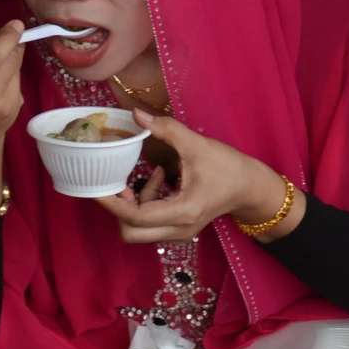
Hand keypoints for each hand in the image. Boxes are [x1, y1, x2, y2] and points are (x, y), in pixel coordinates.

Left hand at [92, 110, 291, 240]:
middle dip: (118, 210)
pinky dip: (145, 205)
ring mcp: (178, 233)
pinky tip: (159, 180)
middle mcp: (178, 229)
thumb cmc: (229, 168)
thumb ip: (167, 130)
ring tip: (148, 177)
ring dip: (133, 206)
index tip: (97, 186)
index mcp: (182, 212)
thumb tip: (138, 115)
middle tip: (121, 184)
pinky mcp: (178, 228)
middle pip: (130, 233)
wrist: (251, 187)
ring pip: (138, 231)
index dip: (111, 203)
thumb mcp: (198, 145)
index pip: (135, 217)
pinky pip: (149, 225)